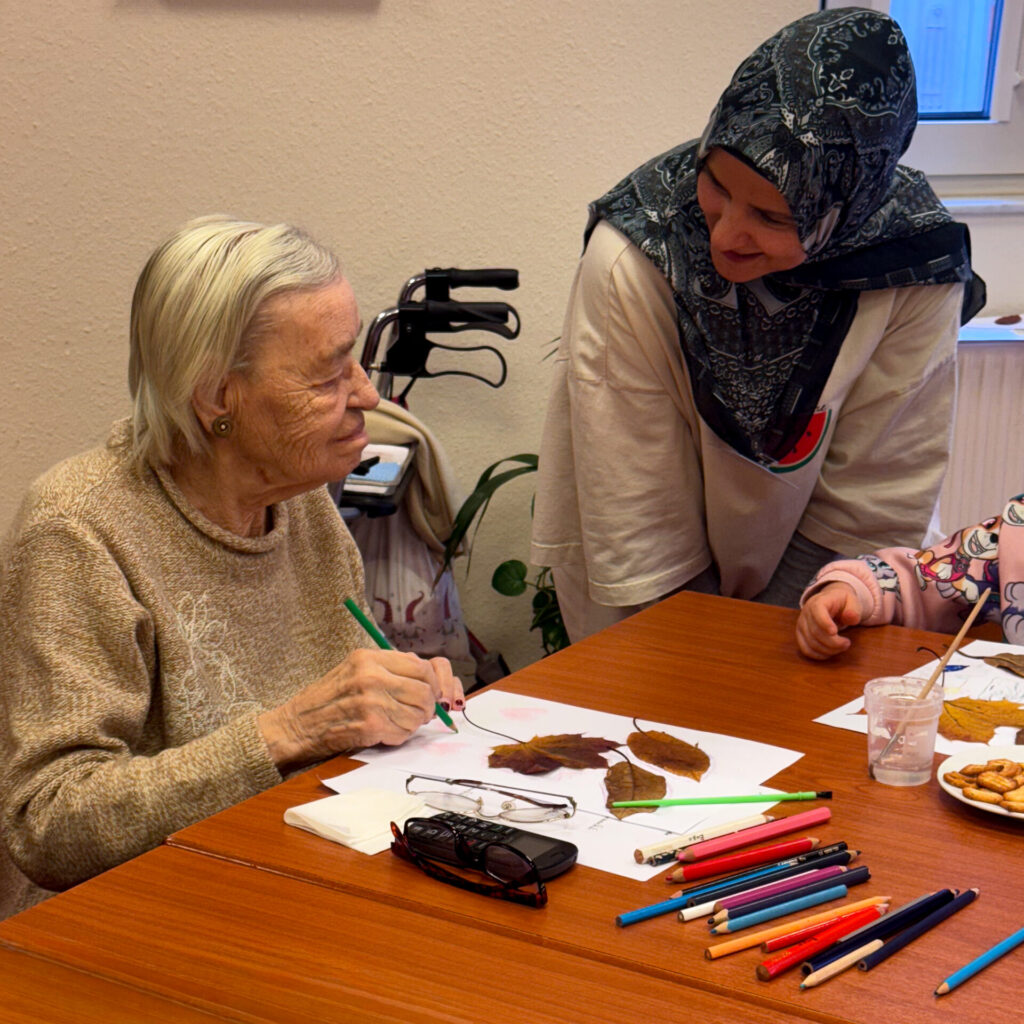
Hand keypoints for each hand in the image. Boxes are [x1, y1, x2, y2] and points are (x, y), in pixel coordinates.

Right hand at [258, 648, 463, 767]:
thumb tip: (435, 683)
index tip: (435, 694)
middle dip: (427, 707)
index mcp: (370, 657)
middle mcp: (372, 675)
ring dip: (412, 724)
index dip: (435, 683)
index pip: (423, 666)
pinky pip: (403, 732)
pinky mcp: (369, 725)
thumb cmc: (329, 700)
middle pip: (425, 691)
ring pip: (418, 714)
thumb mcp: (357, 671)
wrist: (296, 726)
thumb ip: (392, 671)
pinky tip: (382, 733)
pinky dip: (398, 737)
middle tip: (417, 713)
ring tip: (393, 723)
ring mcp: (371, 700)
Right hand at [795, 582, 861, 659]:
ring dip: (828, 650)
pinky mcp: (801, 635)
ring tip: (842, 647)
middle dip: (833, 642)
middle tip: (847, 643)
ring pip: (811, 643)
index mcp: (818, 602)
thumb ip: (853, 610)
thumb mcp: (852, 601)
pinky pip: (806, 649)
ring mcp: (801, 625)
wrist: (831, 601)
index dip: (824, 623)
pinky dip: (819, 655)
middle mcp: (806, 613)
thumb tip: (850, 617)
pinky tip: (831, 653)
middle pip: (815, 632)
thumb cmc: (843, 603)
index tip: (835, 632)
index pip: (817, 612)